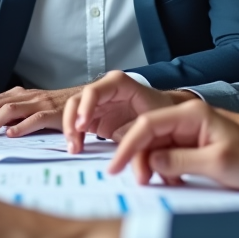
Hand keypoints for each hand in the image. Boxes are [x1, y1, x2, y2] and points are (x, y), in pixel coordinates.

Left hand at [0, 85, 81, 137]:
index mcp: (19, 95)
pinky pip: (36, 118)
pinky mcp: (54, 113)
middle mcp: (27, 96)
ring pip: (11, 110)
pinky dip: (22, 127)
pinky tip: (11, 135)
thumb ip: (14, 118)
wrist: (89, 102)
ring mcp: (40, 103)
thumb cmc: (58, 110)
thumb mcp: (32, 112)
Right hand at [61, 71, 196, 152]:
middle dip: (72, 120)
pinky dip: (75, 135)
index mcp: (119, 85)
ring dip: (70, 129)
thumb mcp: (154, 122)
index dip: (85, 107)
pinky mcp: (95, 118)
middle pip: (78, 99)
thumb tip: (123, 152)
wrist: (168, 114)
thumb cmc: (163, 112)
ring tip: (74, 149)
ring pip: (74, 111)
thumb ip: (139, 135)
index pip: (95, 91)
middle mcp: (105, 91)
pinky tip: (77, 148)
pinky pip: (78, 123)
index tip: (82, 127)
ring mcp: (98, 104)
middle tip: (74, 143)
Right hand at [109, 99, 238, 189]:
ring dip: (151, 166)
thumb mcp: (216, 162)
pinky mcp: (188, 146)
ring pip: (153, 147)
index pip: (148, 124)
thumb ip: (180, 160)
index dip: (129, 144)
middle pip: (147, 135)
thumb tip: (151, 160)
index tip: (117, 163)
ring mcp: (186, 132)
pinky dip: (162, 170)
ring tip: (161, 182)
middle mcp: (185, 119)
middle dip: (139, 158)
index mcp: (191, 115)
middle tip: (141, 180)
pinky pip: (164, 156)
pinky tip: (172, 181)